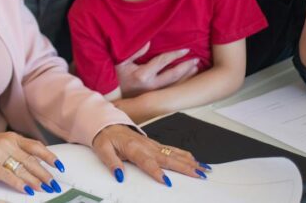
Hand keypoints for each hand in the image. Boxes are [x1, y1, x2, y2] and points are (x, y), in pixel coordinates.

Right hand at [0, 132, 61, 195]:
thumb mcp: (1, 143)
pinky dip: (19, 184)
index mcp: (12, 137)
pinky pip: (7, 175)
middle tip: (54, 183)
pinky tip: (27, 190)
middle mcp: (6, 143)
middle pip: (31, 159)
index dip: (50, 157)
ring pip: (22, 168)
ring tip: (45, 188)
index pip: (36, 146)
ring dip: (35, 180)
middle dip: (45, 173)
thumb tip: (36, 162)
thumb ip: (17, 150)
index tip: (59, 166)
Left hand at [91, 125, 207, 185]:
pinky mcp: (155, 145)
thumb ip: (111, 163)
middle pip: (168, 158)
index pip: (147, 162)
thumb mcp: (102, 149)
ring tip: (203, 169)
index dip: (156, 172)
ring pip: (174, 153)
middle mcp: (146, 146)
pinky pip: (173, 150)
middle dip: (184, 167)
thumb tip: (119, 175)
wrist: (108, 123)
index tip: (166, 181)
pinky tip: (195, 160)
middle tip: (198, 175)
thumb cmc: (106, 136)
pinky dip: (185, 155)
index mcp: (133, 148)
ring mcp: (152, 144)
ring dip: (189, 161)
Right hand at [116, 42, 198, 97]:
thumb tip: (149, 41)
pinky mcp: (154, 97)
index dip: (175, 54)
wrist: (111, 96)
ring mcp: (153, 93)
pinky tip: (186, 78)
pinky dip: (180, 83)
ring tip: (196, 68)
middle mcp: (151, 86)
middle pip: (173, 75)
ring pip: (174, 84)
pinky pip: (170, 90)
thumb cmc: (115, 76)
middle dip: (186, 66)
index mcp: (142, 75)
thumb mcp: (121, 61)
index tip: (186, 49)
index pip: (163, 62)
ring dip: (186, 76)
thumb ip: (135, 51)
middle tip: (197, 59)